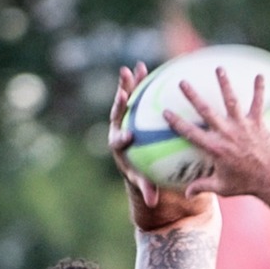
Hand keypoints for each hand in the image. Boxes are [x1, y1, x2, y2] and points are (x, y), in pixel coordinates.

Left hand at [109, 62, 217, 227]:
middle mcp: (118, 129)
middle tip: (123, 95)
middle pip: (117, 115)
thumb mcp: (145, 181)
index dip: (122, 138)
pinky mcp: (129, 108)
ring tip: (129, 70)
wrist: (136, 159)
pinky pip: (133, 93)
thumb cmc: (142, 172)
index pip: (118, 142)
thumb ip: (147, 189)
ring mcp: (122, 117)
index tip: (129, 136)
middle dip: (119, 105)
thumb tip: (153, 201)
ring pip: (123, 100)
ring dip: (126, 85)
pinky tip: (142, 67)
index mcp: (119, 148)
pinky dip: (137, 81)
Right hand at [165, 66, 269, 199]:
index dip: (177, 122)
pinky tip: (260, 75)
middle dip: (192, 96)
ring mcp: (242, 126)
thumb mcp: (222, 187)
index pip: (191, 133)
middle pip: (206, 111)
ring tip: (218, 69)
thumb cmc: (246, 185)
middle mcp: (226, 133)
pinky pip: (258, 103)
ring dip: (224, 83)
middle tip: (182, 82)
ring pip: (231, 100)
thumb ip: (203, 187)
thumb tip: (186, 194)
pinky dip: (260, 89)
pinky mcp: (258, 124)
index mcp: (215, 148)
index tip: (165, 111)